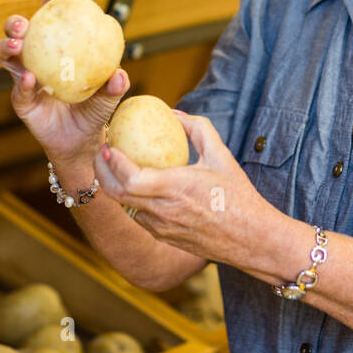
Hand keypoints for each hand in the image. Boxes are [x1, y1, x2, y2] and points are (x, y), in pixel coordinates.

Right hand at [0, 0, 129, 165]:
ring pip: (5, 56)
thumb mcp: (108, 98)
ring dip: (7, 46)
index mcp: (57, 48)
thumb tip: (120, 74)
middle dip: (16, 22)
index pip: (51, 19)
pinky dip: (23, 81)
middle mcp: (36, 58)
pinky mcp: (21, 101)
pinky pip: (19, 89)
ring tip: (17, 44)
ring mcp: (24, 78)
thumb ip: (113, 86)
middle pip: (18, 33)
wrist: (82, 142)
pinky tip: (31, 78)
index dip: (53, 1)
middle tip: (24, 24)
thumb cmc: (94, 111)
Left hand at [93, 110, 276, 264]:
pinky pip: (138, 216)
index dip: (112, 163)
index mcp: (176, 188)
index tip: (108, 145)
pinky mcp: (164, 237)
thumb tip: (174, 113)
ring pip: (124, 207)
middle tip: (101, 152)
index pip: (130, 179)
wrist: (251, 238)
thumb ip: (198, 129)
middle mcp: (164, 211)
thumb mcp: (221, 155)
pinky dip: (130, 200)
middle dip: (102, 171)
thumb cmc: (238, 196)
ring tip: (112, 166)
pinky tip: (134, 186)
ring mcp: (162, 228)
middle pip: (117, 194)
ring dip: (114, 186)